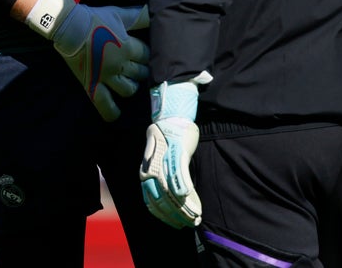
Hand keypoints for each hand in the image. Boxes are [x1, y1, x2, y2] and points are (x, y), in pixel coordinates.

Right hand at [28, 0, 149, 121]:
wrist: (69, 27)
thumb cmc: (95, 19)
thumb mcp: (119, 15)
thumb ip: (138, 16)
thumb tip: (153, 10)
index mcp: (127, 47)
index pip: (147, 56)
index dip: (147, 55)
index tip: (144, 53)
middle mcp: (119, 64)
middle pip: (141, 73)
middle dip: (142, 70)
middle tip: (137, 67)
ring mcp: (106, 76)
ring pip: (128, 90)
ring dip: (131, 86)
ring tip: (129, 82)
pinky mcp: (92, 85)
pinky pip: (104, 104)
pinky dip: (111, 111)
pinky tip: (116, 113)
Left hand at [140, 79, 204, 228]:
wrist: (171, 117)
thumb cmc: (167, 140)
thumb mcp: (161, 161)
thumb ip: (162, 177)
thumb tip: (170, 196)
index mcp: (145, 174)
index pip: (152, 202)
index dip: (165, 216)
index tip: (176, 225)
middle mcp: (152, 170)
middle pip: (163, 200)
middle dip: (177, 216)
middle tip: (189, 224)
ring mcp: (164, 162)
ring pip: (172, 192)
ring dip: (185, 207)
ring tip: (195, 216)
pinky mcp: (177, 153)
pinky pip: (180, 176)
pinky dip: (185, 189)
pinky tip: (192, 200)